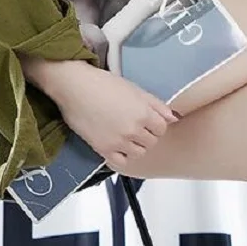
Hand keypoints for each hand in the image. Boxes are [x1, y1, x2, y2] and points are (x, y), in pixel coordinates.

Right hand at [22, 57, 178, 170]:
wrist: (72, 85)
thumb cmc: (103, 84)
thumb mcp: (135, 89)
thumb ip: (157, 105)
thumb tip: (174, 118)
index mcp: (144, 114)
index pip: (161, 129)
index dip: (154, 125)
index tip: (146, 121)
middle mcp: (134, 130)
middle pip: (151, 142)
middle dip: (145, 135)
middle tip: (132, 126)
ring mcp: (119, 141)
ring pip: (138, 153)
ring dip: (134, 146)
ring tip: (123, 134)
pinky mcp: (103, 149)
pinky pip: (121, 162)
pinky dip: (122, 156)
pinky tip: (116, 145)